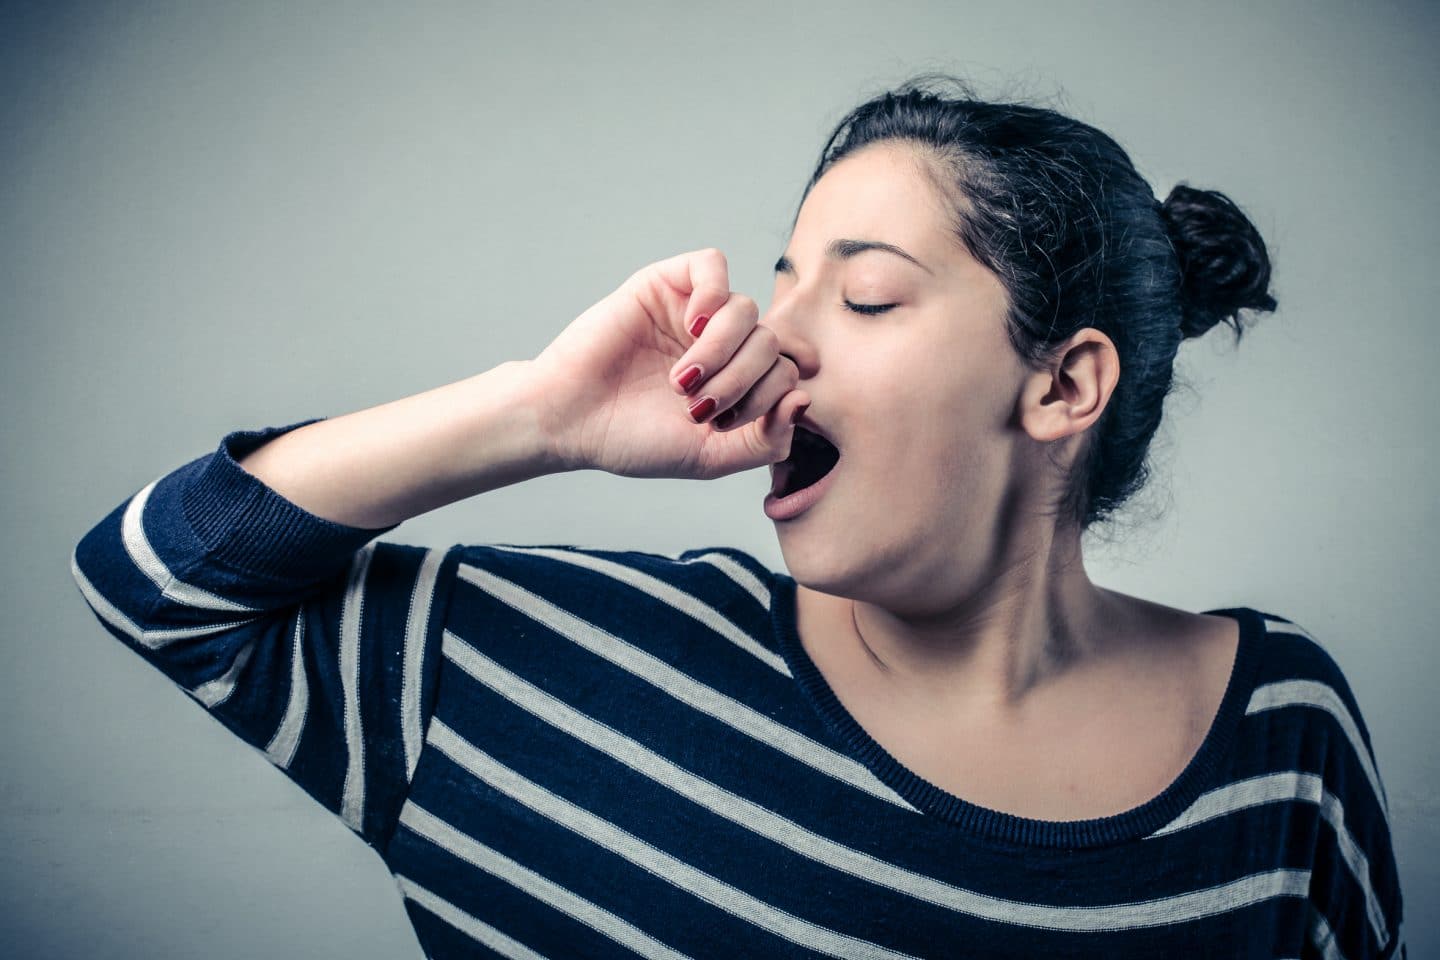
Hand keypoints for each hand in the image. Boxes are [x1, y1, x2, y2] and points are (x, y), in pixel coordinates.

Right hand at [530, 248, 808, 478]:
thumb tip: (804, 398)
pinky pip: (712, 265)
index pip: (789, 372)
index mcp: (738, 381)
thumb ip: (766, 441)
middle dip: (742, 381)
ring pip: (746, 310)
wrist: (571, 421)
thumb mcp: (711, 457)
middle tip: (697, 406)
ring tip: (681, 380)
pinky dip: (712, 293)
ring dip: (722, 351)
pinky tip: (689, 325)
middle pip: (771, 343)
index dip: (768, 398)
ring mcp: (694, 312)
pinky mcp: (665, 284)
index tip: (724, 424)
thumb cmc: (634, 440)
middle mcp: (722, 344)